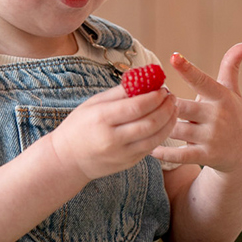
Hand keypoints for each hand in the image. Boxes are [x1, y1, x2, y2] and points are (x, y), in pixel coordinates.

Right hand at [50, 84, 177, 180]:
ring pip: (156, 138)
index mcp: (102, 119)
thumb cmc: (80, 126)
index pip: (136, 107)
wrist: (68, 159)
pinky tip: (165, 122)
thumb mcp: (93, 104)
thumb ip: (120, 92)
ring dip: (170, 121)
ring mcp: (122, 154)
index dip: (155, 97)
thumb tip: (145, 78)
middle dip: (166, 108)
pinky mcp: (129, 163)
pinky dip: (162, 134)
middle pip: (150, 122)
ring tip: (173, 108)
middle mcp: (113, 139)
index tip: (163, 88)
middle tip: (172, 96)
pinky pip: (151, 147)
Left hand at [152, 44, 241, 174]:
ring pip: (175, 130)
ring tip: (146, 123)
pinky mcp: (206, 156)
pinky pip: (179, 155)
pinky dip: (163, 153)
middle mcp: (217, 116)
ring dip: (159, 127)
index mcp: (220, 96)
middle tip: (151, 102)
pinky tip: (150, 149)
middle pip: (180, 107)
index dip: (187, 69)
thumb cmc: (232, 115)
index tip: (174, 57)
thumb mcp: (232, 92)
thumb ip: (231, 66)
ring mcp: (211, 137)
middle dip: (165, 105)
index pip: (202, 81)